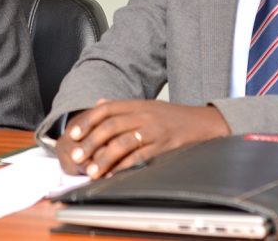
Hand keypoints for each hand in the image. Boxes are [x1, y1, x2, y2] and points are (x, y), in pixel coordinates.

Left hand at [55, 100, 230, 178]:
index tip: (74, 134)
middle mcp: (144, 115)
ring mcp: (154, 131)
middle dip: (91, 142)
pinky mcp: (163, 147)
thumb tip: (98, 103)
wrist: (203, 123)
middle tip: (77, 156)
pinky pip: (140, 157)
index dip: (87, 121)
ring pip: (123, 142)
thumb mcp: (146, 105)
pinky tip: (113, 174)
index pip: (106, 109)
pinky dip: (124, 167)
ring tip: (92, 171)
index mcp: (137, 104)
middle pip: (111, 126)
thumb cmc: (171, 117)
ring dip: (104, 158)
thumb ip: (122, 106)